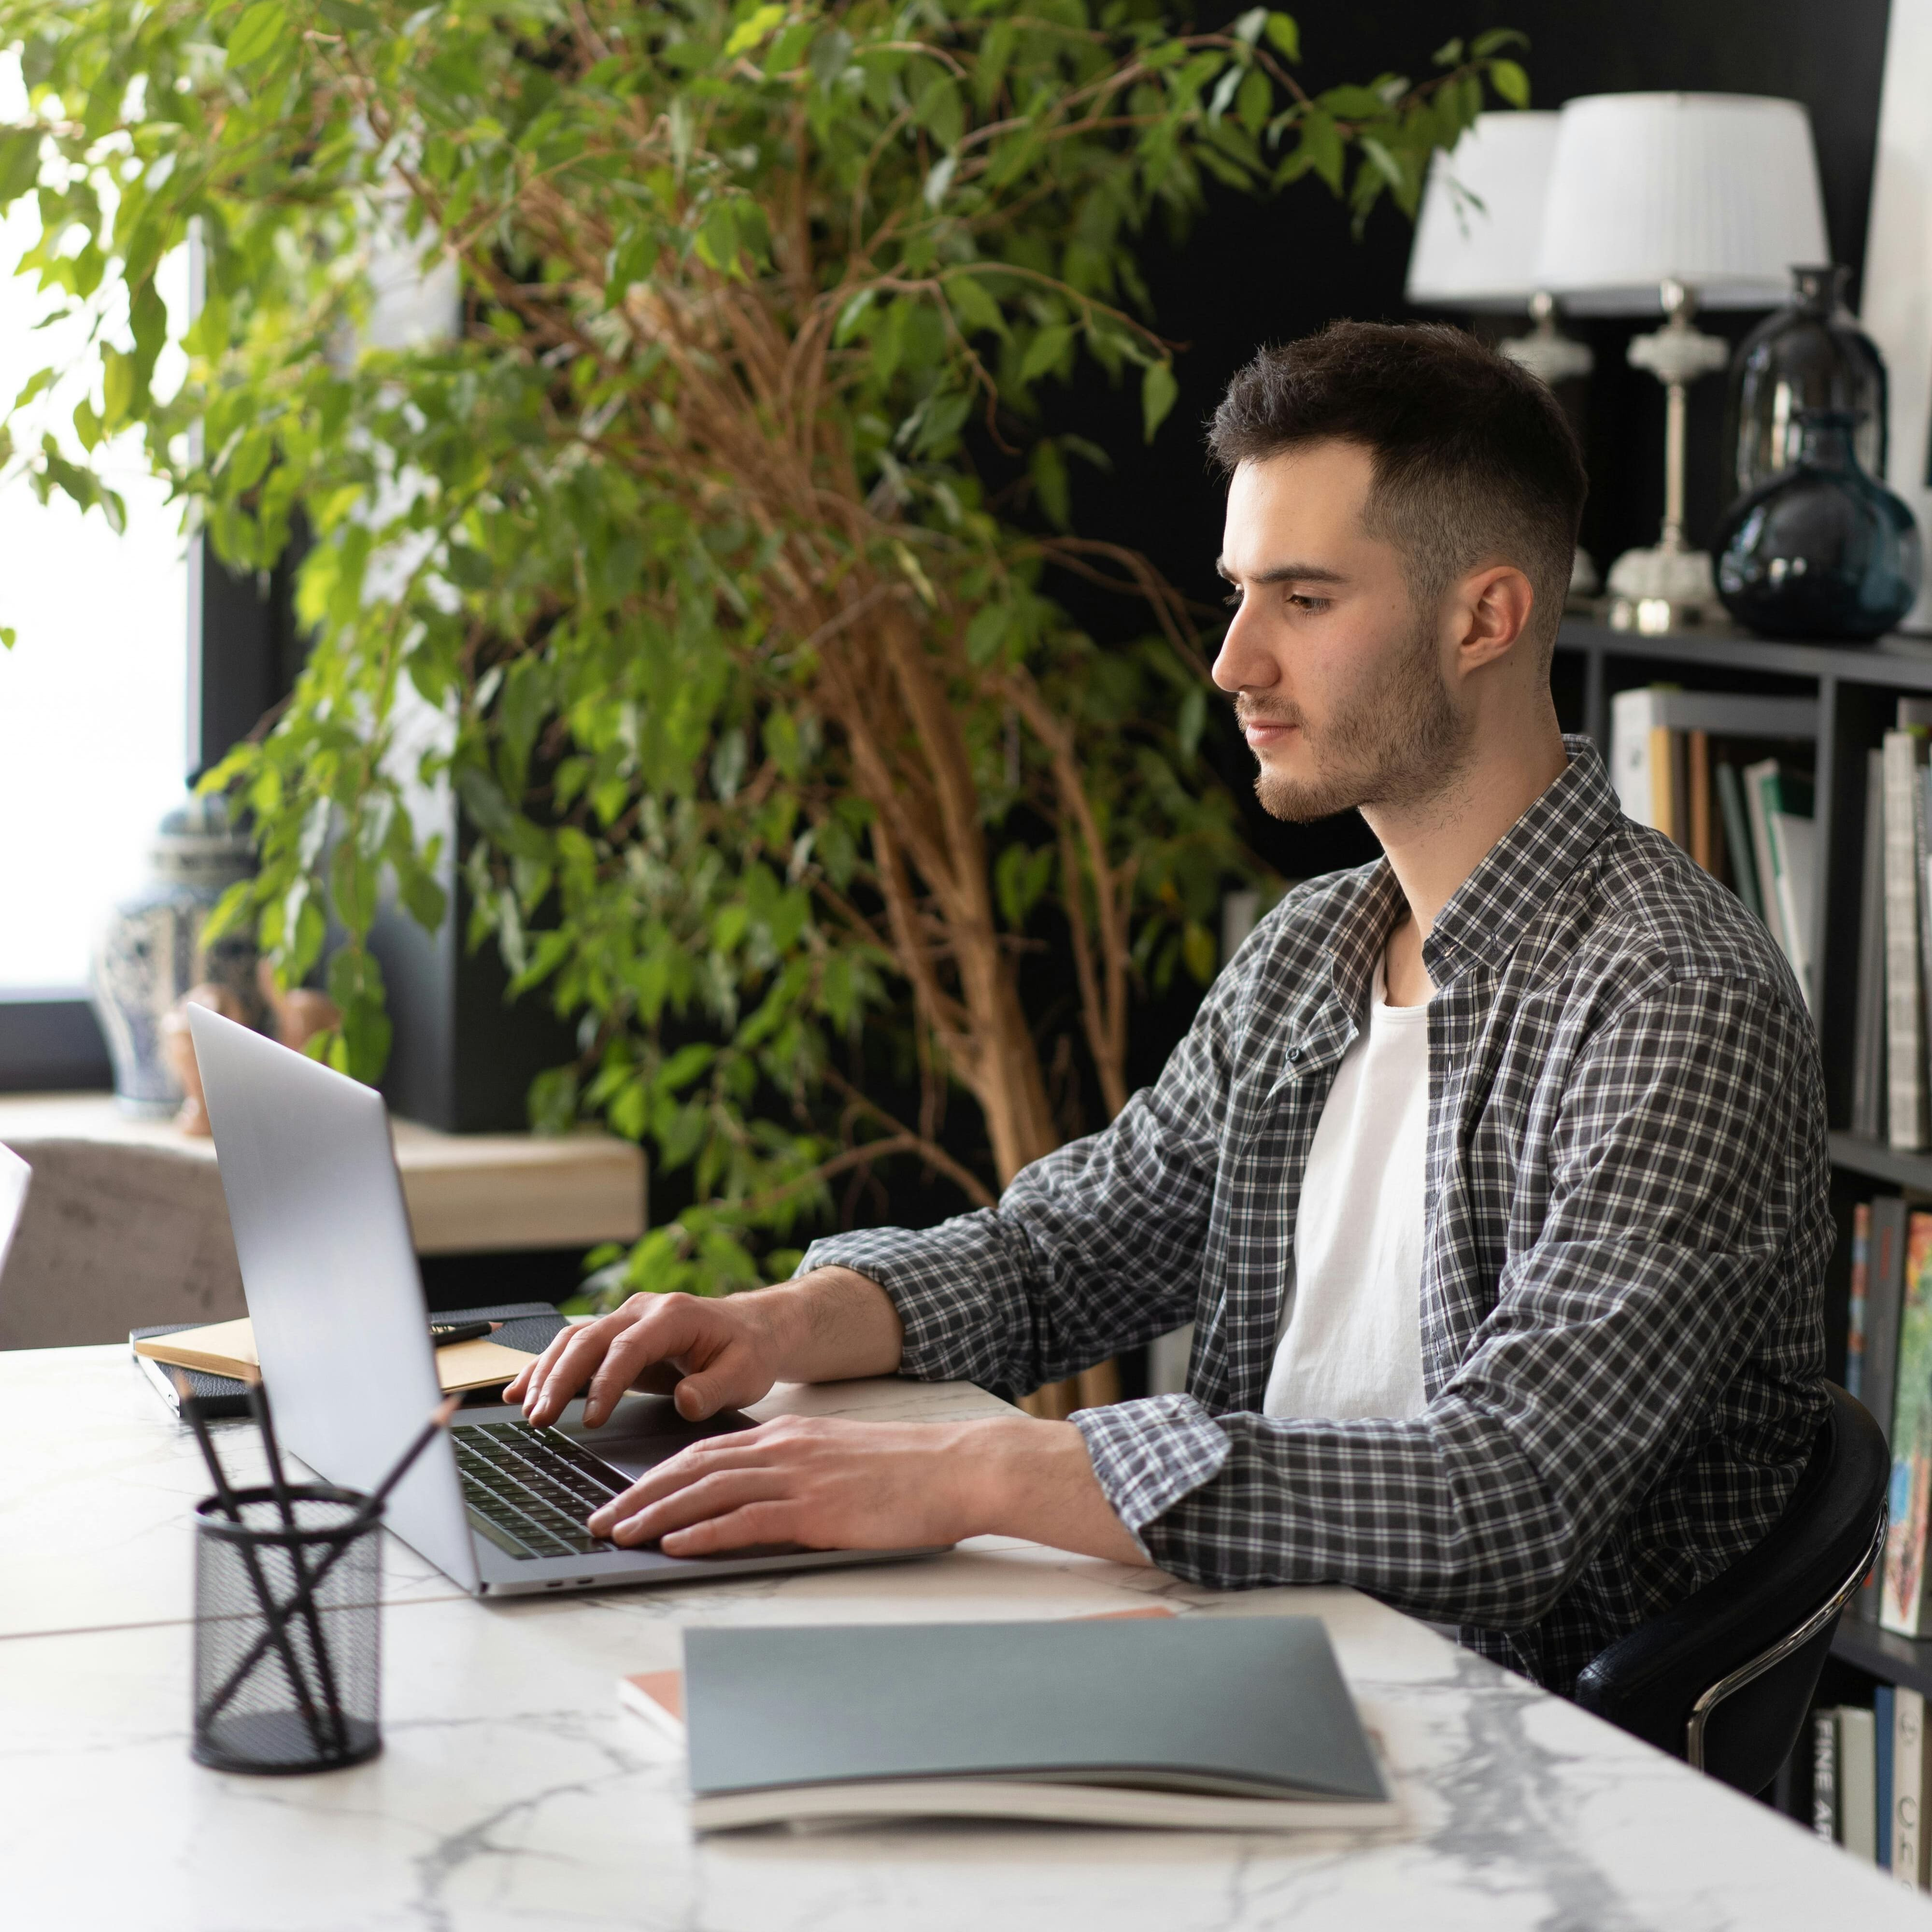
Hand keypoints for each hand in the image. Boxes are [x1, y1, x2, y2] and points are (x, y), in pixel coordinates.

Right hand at [505, 1267, 904, 1429]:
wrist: (753, 1329)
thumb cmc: (749, 1352)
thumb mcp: (746, 1373)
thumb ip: (715, 1389)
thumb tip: (685, 1402)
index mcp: (674, 1316)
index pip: (629, 1349)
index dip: (606, 1383)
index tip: (592, 1419)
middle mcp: (642, 1311)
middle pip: (589, 1339)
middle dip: (559, 1378)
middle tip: (538, 1418)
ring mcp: (626, 1320)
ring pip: (574, 1340)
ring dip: (546, 1373)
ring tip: (523, 1409)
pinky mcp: (616, 1337)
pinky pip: (575, 1348)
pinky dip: (547, 1368)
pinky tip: (521, 1391)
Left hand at [588, 1415, 977, 1554]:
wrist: (959, 1467)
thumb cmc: (907, 1472)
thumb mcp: (839, 1461)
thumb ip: (795, 1472)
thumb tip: (755, 1500)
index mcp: (788, 1437)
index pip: (704, 1452)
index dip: (657, 1477)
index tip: (622, 1497)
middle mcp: (784, 1450)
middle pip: (692, 1469)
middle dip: (638, 1496)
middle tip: (599, 1521)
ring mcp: (799, 1478)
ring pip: (708, 1492)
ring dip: (656, 1515)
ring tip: (618, 1535)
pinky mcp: (817, 1510)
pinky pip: (747, 1520)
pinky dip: (705, 1533)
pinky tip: (675, 1546)